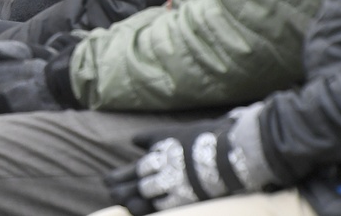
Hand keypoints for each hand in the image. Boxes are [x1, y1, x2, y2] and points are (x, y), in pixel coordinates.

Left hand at [104, 105, 272, 213]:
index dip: (120, 176)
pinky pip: (163, 206)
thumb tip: (134, 140)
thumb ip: (153, 138)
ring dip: (130, 198)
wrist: (233, 150)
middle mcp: (165, 166)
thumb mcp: (175, 132)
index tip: (107, 180)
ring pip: (146, 193)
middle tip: (109, 191)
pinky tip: (138, 209)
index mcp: (161, 149)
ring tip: (119, 200)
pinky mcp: (187, 197)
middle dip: (121, 187)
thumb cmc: (207, 137)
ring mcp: (175, 182)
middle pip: (137, 180)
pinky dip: (150, 208)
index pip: (136, 167)